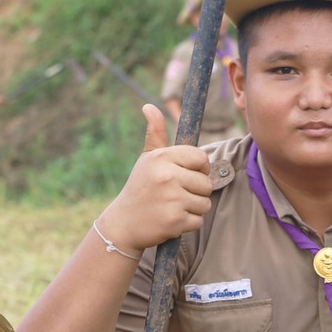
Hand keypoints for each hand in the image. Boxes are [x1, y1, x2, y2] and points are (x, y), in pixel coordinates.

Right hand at [98, 105, 212, 254]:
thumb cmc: (140, 188)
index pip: (201, 157)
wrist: (124, 224)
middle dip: (196, 191)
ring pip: (205, 203)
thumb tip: (148, 106)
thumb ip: (155, 134)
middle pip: (207, 183)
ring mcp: (172, 199)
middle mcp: (167, 176)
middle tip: (175, 195)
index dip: (199, 168)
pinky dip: (188, 223)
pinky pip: (198, 220)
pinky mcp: (175, 220)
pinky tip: (171, 220)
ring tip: (172, 206)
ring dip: (193, 208)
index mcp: (161, 157)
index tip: (187, 175)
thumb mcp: (146, 159)